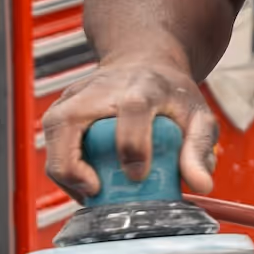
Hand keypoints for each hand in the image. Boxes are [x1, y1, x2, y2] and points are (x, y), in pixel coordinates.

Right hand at [41, 51, 219, 201]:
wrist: (144, 61)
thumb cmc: (169, 92)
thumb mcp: (197, 116)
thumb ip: (200, 148)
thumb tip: (200, 185)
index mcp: (141, 87)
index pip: (132, 110)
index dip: (133, 146)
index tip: (138, 175)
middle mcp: (100, 88)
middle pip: (68, 122)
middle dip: (73, 166)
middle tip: (95, 191)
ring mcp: (75, 96)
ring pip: (52, 134)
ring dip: (65, 172)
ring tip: (91, 192)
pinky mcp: (61, 108)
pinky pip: (52, 143)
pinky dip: (64, 168)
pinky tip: (85, 183)